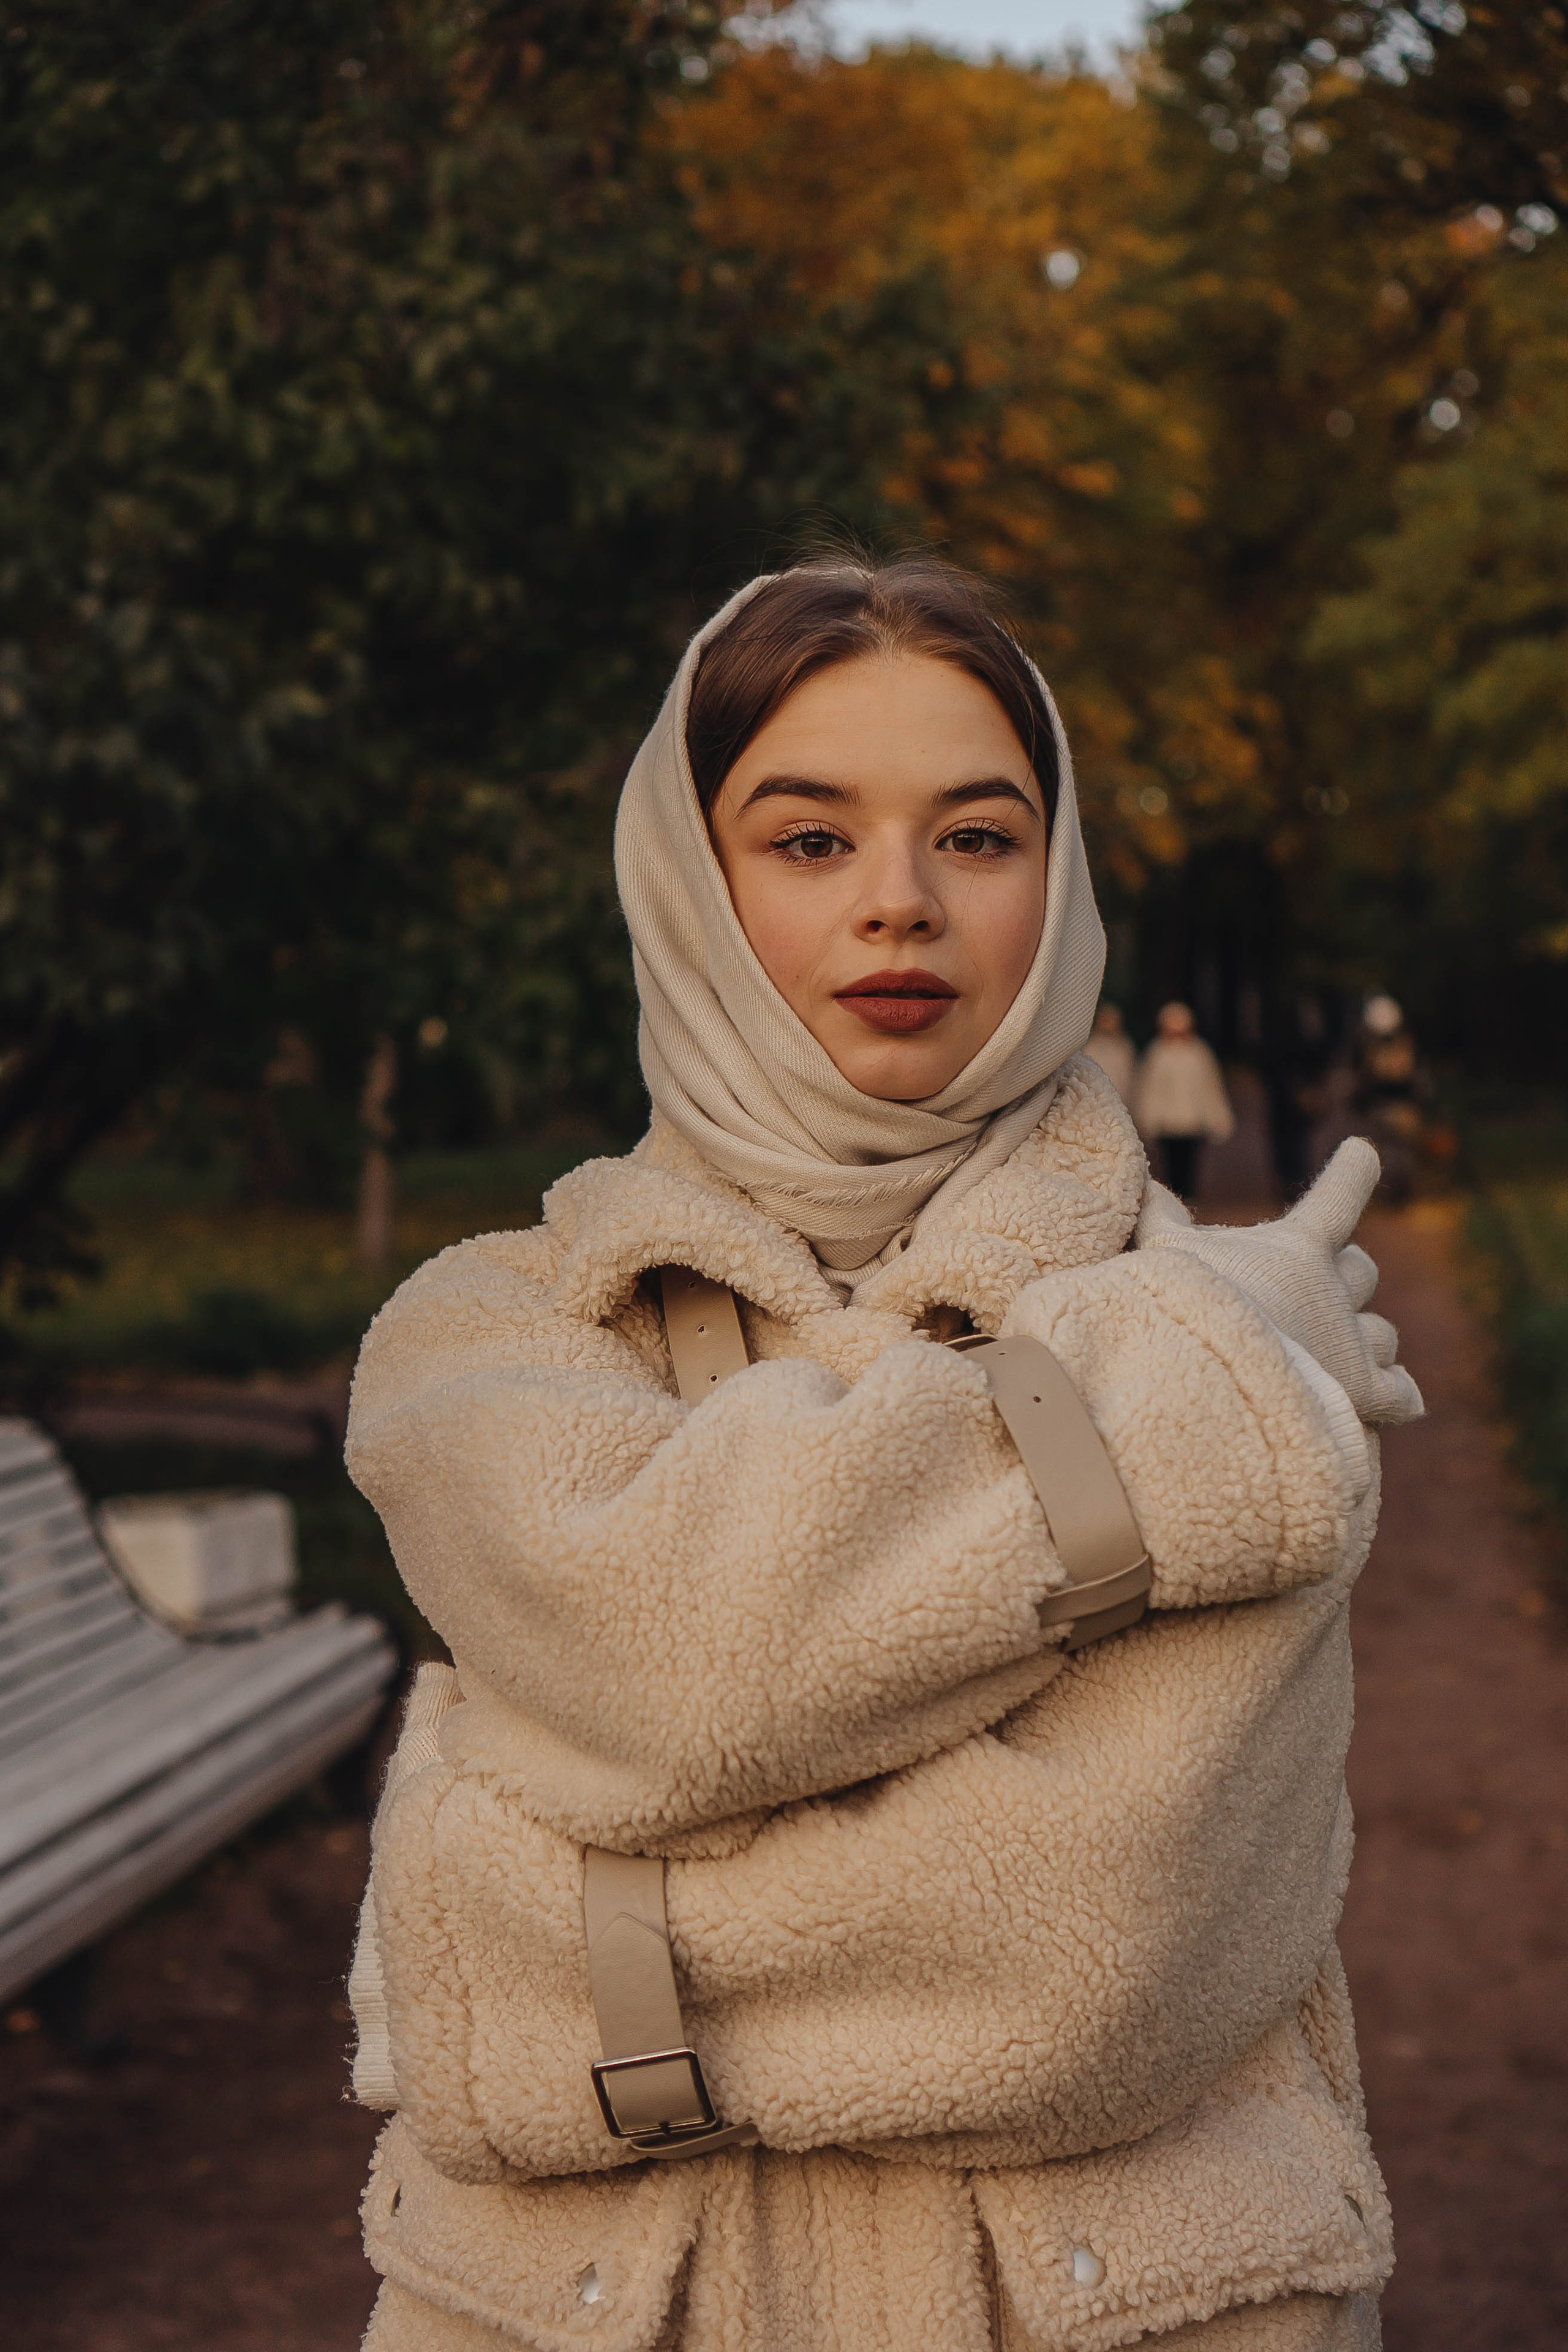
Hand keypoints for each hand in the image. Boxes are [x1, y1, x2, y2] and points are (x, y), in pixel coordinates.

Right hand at [1135, 1137, 1423, 1425]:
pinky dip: (1402, 1395)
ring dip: (1366, 1339)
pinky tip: (1407, 1402)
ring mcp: (1352, 1342)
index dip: (1351, 1173)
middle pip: (1361, 1270)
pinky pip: (1400, 1394)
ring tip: (1346, 1354)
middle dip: (1348, 1274)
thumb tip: (1144, 1184)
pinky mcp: (1361, 1392)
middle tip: (1326, 1286)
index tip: (1363, 1151)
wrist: (1212, 1371)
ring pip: (1382, 1333)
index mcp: (1298, 1247)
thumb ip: (1160, 1218)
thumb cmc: (1187, 1303)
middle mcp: (1335, 1289)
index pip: (1336, 1196)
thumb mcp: (1165, 1253)